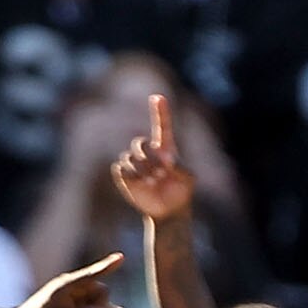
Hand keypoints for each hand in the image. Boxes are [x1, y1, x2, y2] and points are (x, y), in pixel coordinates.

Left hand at [0, 252, 123, 307]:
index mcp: (65, 286)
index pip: (90, 275)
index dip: (107, 266)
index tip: (121, 257)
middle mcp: (72, 286)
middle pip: (100, 290)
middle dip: (101, 307)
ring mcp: (75, 294)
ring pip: (98, 300)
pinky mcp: (76, 302)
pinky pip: (93, 306)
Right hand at [112, 94, 195, 221]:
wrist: (169, 210)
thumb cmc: (181, 192)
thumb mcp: (188, 179)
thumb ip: (180, 168)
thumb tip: (166, 161)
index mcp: (166, 148)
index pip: (162, 126)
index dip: (160, 111)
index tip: (158, 97)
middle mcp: (149, 153)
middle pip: (140, 143)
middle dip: (149, 158)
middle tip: (161, 173)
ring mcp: (136, 164)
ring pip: (129, 157)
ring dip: (142, 170)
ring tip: (153, 182)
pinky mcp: (125, 176)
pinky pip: (119, 168)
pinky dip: (130, 176)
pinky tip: (140, 184)